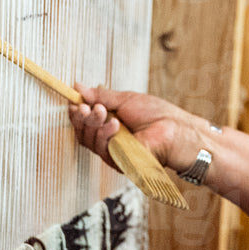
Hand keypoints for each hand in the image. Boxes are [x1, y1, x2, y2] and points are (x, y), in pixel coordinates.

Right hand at [67, 84, 204, 173]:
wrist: (174, 129)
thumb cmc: (156, 114)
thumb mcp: (124, 99)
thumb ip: (101, 96)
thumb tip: (79, 87)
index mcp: (110, 125)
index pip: (85, 122)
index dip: (76, 113)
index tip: (74, 102)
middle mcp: (109, 140)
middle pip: (83, 133)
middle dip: (82, 118)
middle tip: (89, 107)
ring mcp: (113, 153)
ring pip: (89, 141)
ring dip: (93, 124)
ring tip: (104, 112)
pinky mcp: (118, 163)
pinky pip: (101, 150)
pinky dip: (105, 134)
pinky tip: (115, 124)